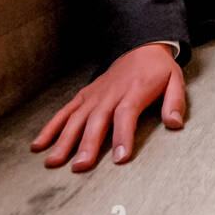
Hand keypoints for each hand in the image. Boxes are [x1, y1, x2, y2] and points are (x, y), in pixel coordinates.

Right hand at [31, 43, 185, 170]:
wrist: (141, 47)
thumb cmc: (158, 70)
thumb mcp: (175, 81)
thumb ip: (175, 103)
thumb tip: (175, 124)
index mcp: (134, 91)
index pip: (126, 114)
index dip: (122, 136)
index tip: (119, 157)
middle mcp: (110, 93)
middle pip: (97, 120)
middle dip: (87, 144)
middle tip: (80, 166)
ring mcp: (94, 95)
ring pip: (76, 118)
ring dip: (64, 140)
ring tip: (53, 162)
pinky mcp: (84, 95)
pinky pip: (65, 111)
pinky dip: (51, 127)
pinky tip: (39, 145)